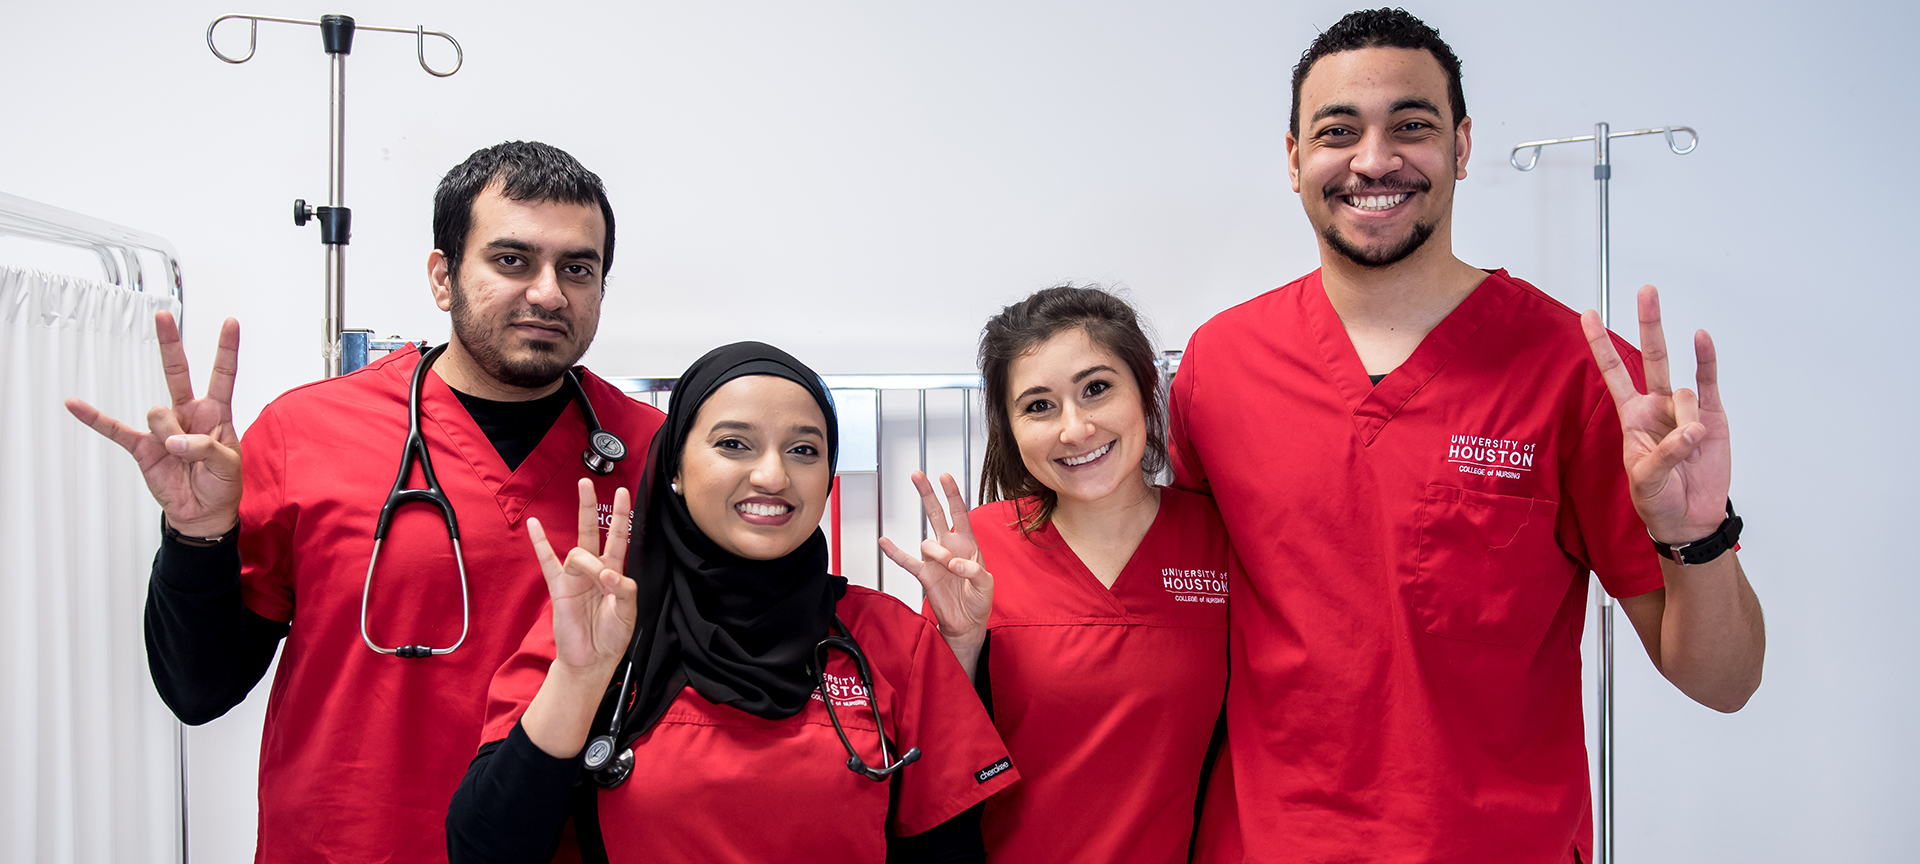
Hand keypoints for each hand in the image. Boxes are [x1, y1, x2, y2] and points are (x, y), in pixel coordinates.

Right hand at [65, 312, 241, 536]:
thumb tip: (176, 440)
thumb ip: (207, 448)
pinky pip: (115, 429)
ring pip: (158, 414)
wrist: (202, 513)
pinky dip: (94, 418)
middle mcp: (188, 414)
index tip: (230, 322)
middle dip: (170, 344)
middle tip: (162, 316)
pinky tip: (75, 405)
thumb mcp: (228, 465)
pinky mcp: (143, 446)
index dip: (226, 349)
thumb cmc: (222, 485)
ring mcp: (164, 428)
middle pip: (177, 372)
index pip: (222, 375)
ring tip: (179, 456)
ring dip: (169, 436)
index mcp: (215, 413)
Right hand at [529, 479, 635, 674]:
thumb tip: (606, 572)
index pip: (619, 538)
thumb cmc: (612, 636)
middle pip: (592, 530)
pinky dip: (540, 543)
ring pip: (579, 552)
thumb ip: (623, 589)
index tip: (623, 493)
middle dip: (589, 506)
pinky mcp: (559, 588)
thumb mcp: (628, 612)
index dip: (621, 516)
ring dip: (588, 561)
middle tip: (586, 483)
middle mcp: (594, 569)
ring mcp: (575, 576)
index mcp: (615, 572)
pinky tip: (534, 526)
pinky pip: (547, 561)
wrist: (592, 659)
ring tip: (596, 579)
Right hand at [879, 472, 992, 652]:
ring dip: (938, 553)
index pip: (959, 513)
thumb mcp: (987, 584)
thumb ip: (974, 571)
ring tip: (949, 567)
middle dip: (928, 494)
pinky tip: (884, 542)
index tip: (945, 476)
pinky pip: (907, 561)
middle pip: (936, 514)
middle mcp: (950, 548)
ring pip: (928, 542)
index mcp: (968, 545)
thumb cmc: (979, 600)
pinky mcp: (924, 575)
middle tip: (917, 475)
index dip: (953, 494)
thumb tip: (954, 564)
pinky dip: (895, 552)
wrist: (967, 622)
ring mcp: (935, 560)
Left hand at [1582, 285, 1730, 544]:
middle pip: (1651, 356)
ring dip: (1687, 422)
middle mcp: (1657, 406)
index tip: (1587, 315)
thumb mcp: (1647, 481)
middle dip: (1649, 323)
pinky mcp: (1713, 417)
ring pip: (1684, 394)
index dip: (1600, 345)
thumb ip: (1666, 454)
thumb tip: (1691, 431)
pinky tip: (1701, 339)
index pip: (1614, 373)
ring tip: (1691, 450)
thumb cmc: (1658, 501)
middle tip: (1647, 291)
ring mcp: (1685, 409)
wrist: (1690, 519)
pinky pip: (1708, 382)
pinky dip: (1705, 360)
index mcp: (1632, 417)